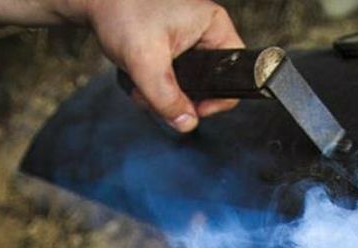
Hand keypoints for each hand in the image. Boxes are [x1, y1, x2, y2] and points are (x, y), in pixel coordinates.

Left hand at [75, 0, 243, 131]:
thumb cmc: (122, 12)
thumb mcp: (145, 59)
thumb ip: (166, 96)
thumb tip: (187, 124)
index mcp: (214, 26)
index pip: (235, 73)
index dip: (218, 98)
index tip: (194, 109)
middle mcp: (206, 34)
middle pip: (208, 85)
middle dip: (180, 99)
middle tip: (155, 96)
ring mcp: (189, 42)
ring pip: (188, 87)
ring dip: (162, 97)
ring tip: (139, 85)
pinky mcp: (172, 50)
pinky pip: (173, 81)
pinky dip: (154, 87)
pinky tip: (137, 79)